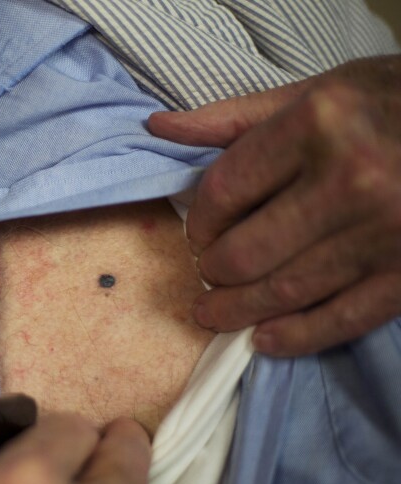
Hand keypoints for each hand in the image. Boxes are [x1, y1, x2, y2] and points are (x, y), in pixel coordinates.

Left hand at [148, 56, 400, 356]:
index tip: (199, 232)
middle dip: (214, 271)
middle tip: (207, 274)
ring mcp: (386, 232)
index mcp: (317, 126)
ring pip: (287, 289)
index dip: (201, 221)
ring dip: (239, 311)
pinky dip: (299, 336)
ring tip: (213, 315)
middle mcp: (352, 180)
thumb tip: (159, 126)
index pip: (226, 191)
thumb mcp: (315, 92)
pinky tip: (266, 340)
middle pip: (247, 251)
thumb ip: (235, 117)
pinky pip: (345, 317)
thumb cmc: (390, 101)